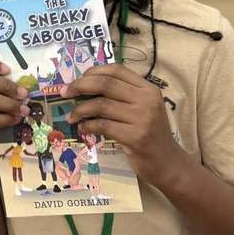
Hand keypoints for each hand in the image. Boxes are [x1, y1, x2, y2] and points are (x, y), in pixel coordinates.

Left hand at [62, 64, 182, 187]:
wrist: (168, 163)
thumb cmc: (150, 134)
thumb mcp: (142, 108)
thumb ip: (121, 95)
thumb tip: (84, 86)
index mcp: (148, 88)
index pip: (116, 70)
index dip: (93, 71)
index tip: (77, 79)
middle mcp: (147, 99)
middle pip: (105, 84)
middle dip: (80, 86)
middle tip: (65, 92)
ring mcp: (142, 118)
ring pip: (101, 105)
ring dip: (80, 110)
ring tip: (71, 116)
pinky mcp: (135, 136)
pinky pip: (103, 125)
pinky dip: (88, 126)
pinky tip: (83, 129)